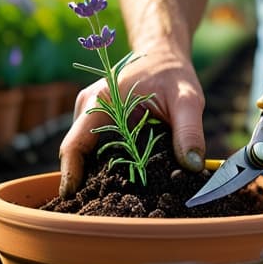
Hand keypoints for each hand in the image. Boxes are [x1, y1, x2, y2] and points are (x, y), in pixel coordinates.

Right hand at [59, 45, 205, 197]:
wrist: (162, 54)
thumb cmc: (172, 73)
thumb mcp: (188, 98)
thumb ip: (190, 131)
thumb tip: (192, 166)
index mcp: (100, 100)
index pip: (74, 144)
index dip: (70, 174)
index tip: (73, 198)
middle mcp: (87, 106)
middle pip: (77, 153)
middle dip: (86, 181)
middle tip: (103, 209)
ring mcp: (88, 113)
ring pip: (84, 151)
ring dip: (95, 173)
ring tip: (115, 200)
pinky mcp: (96, 119)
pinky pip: (93, 146)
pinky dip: (104, 163)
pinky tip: (122, 181)